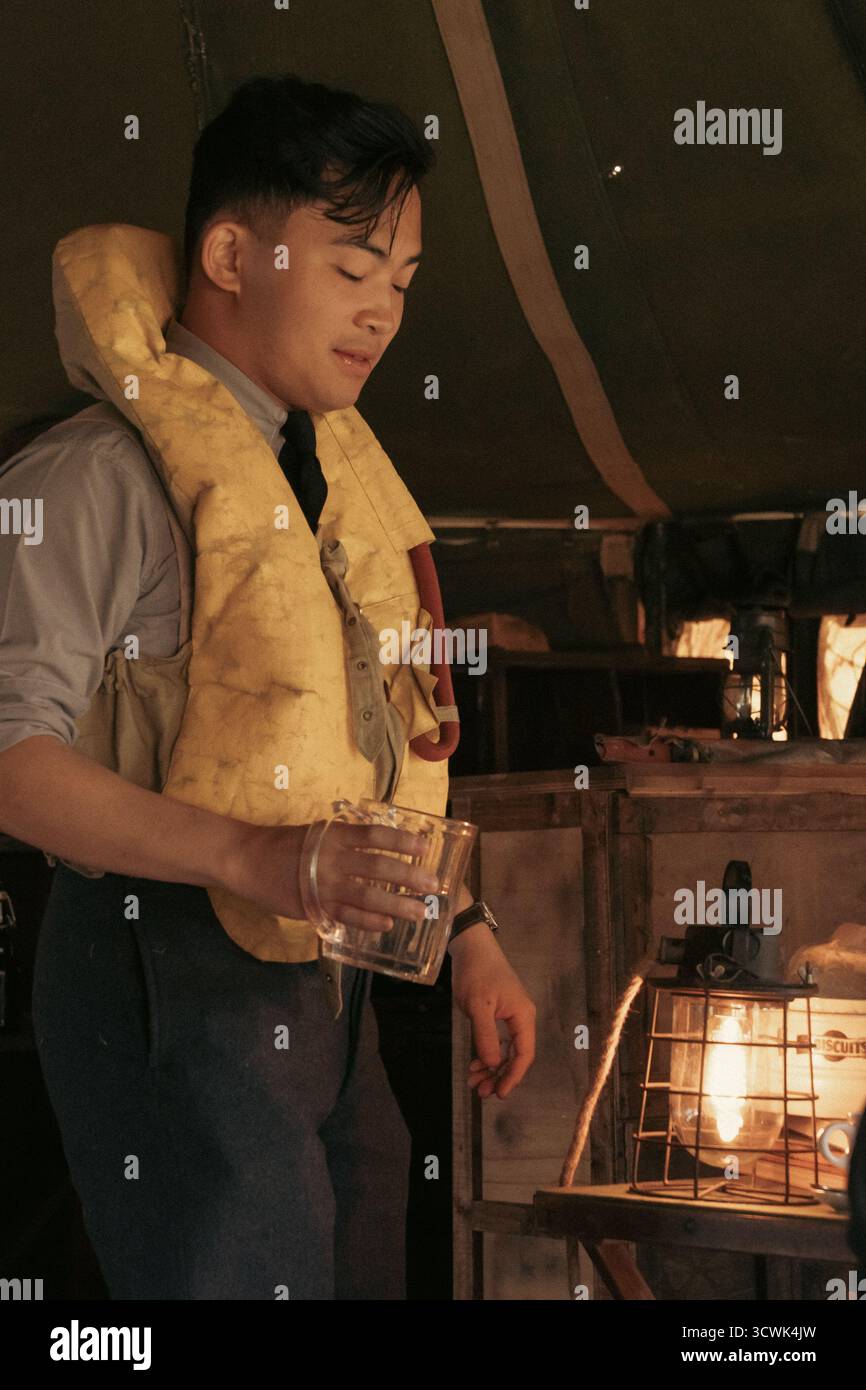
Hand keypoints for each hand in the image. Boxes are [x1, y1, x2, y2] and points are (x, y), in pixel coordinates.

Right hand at [227, 820, 437, 928]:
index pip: (375, 835)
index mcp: (334, 836)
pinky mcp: (314, 907)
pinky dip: (368, 922)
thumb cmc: (284, 844)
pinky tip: (386, 925)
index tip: (425, 846)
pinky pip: (347, 916)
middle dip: (409, 876)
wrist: (247, 860)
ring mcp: (324, 885)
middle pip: (379, 867)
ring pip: (367, 896)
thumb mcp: (316, 832)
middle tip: (433, 884)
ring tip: (419, 911)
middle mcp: (333, 859)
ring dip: (396, 905)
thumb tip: (378, 843)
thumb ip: (344, 838)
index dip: (401, 840)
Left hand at [450, 924, 535, 1099]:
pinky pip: (497, 1041)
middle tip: (480, 1092)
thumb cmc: (476, 972)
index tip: (499, 1093)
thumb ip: (486, 1035)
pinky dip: (487, 1054)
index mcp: (523, 1016)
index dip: (513, 1076)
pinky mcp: (498, 1014)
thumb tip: (493, 1064)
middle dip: (499, 1075)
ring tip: (474, 1082)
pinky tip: (475, 1064)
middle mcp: (521, 1018)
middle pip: (516, 1056)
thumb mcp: (478, 1005)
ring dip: (491, 1068)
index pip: (524, 1054)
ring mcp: (510, 1016)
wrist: (471, 946)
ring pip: (505, 1050)